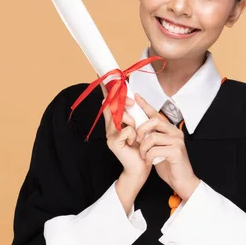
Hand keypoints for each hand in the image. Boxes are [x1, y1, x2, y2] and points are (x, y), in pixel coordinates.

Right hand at [101, 84, 150, 212]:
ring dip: (132, 121)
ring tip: (136, 134)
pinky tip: (134, 143)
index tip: (103, 77)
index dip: (106, 90)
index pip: (107, 102)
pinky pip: (126, 130)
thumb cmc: (141, 146)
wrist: (140, 166)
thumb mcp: (139, 126)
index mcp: (115, 121)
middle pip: (111, 105)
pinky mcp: (113, 143)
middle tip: (131, 103)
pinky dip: (133, 134)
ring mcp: (110, 135)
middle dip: (123, 101)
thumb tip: (133, 97)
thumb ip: (134, 113)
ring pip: (120, 117)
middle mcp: (110, 126)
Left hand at [135, 94, 200, 201]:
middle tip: (137, 140)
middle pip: (154, 122)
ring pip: (152, 137)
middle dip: (141, 130)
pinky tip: (150, 161)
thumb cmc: (170, 165)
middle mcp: (175, 132)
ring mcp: (177, 141)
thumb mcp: (158, 148)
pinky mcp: (176, 151)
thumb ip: (153, 138)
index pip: (156, 114)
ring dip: (143, 147)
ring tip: (143, 155)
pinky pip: (155, 149)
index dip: (145, 105)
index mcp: (171, 130)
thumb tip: (139, 129)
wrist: (182, 181)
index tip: (136, 96)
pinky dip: (148, 156)